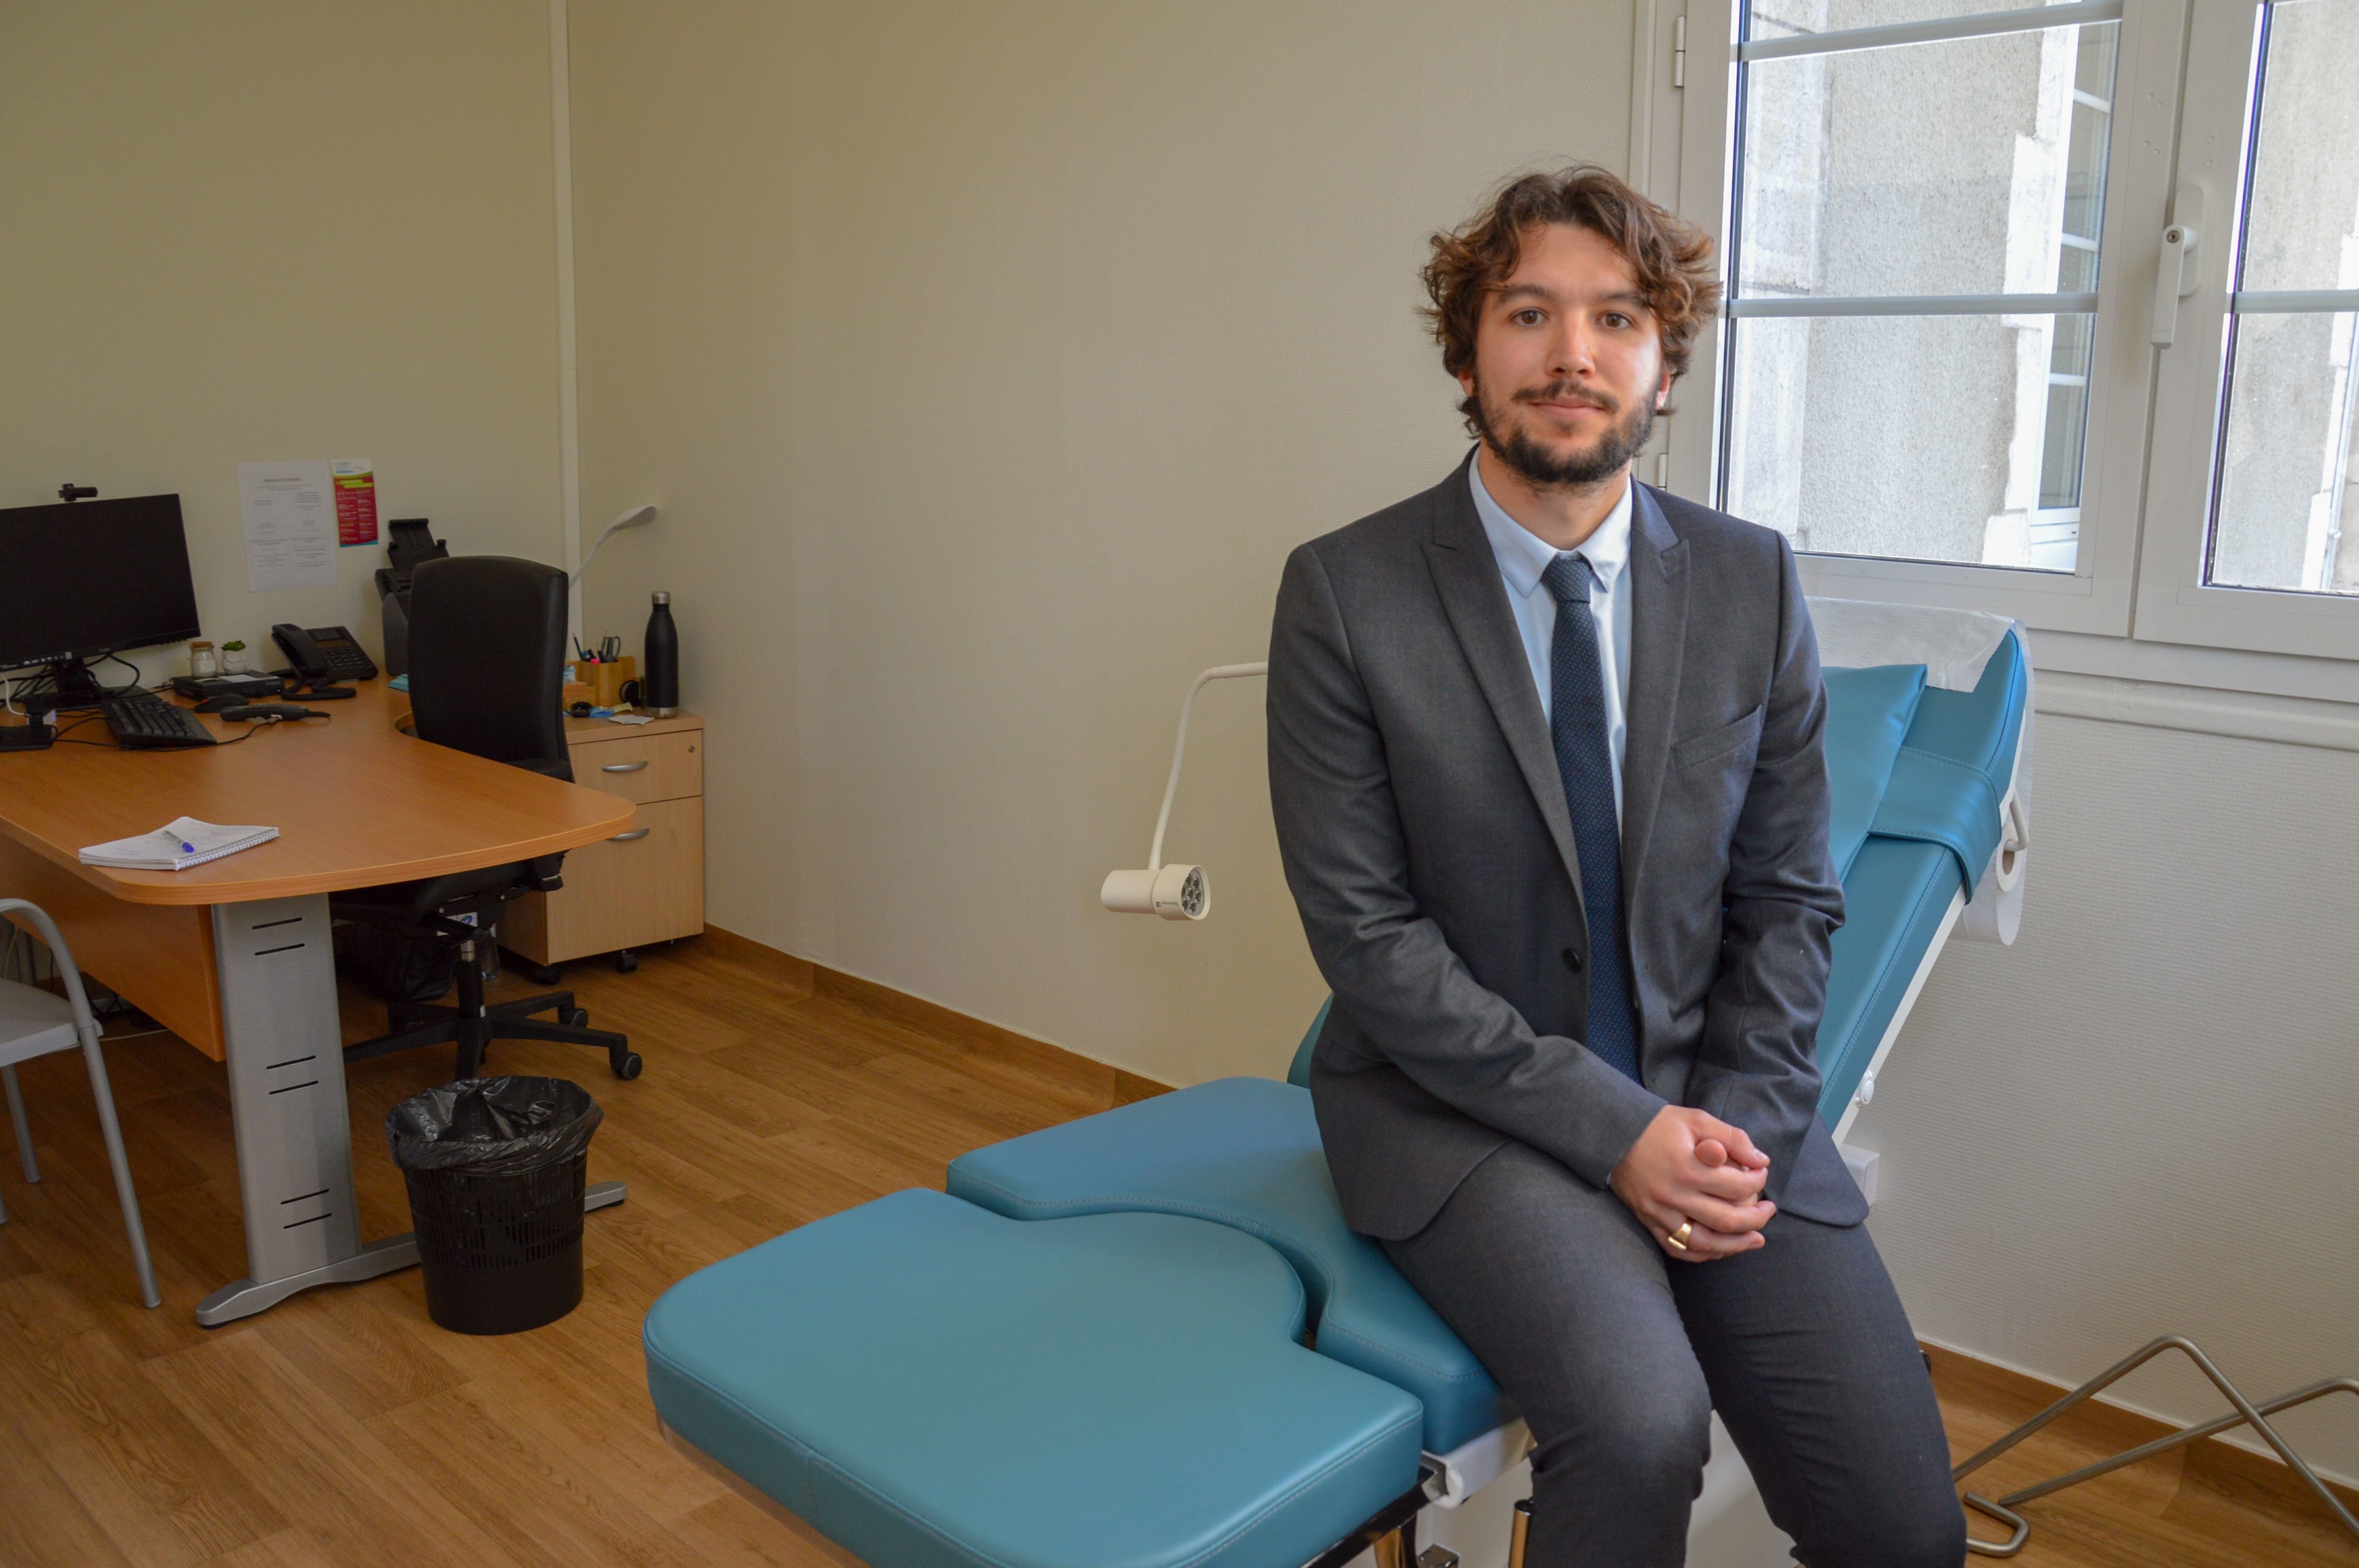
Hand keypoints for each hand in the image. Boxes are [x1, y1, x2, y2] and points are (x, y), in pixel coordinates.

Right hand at [1608, 1106, 1774, 1261]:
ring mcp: (1659, 1213)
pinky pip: (1678, 1248)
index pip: (1737, 1186)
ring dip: (1735, 1245)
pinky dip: (1702, 1254)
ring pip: (1704, 1242)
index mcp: (1687, 1167)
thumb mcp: (1696, 1119)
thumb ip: (1731, 1137)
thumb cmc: (1658, 1125)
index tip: (1761, 1174)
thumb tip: (1761, 1160)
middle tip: (1769, 1210)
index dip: (1758, 1181)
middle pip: (1726, 1220)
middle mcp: (1673, 1195)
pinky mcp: (1648, 1221)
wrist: (1611, 1135)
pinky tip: (1720, 1249)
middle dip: (1756, 1218)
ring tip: (1756, 1240)